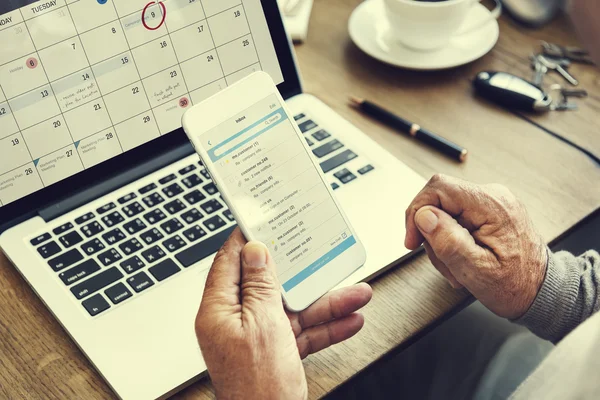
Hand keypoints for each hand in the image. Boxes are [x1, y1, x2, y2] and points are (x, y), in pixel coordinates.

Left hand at [195, 229, 372, 399]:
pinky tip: (350, 319)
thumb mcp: (264, 325)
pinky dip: (325, 326)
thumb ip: (260, 286)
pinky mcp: (276, 353)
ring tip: (356, 292)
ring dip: (325, 302)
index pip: (230, 262)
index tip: (265, 221)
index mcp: (220, 311)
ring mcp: (257, 338)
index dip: (248, 239)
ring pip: (293, 308)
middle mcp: (236, 322)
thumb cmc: (258, 387)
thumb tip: (256, 251)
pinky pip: (302, 331)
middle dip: (303, 273)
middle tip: (319, 253)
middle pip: (269, 285)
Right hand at [405, 175, 546, 319]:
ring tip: (457, 267)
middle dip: (431, 233)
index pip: (438, 188)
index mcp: (492, 205)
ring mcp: (491, 202)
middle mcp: (493, 196)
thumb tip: (424, 215)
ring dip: (441, 241)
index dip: (417, 211)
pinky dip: (451, 239)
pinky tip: (462, 259)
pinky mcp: (488, 211)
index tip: (413, 240)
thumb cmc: (516, 285)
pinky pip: (456, 217)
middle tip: (442, 261)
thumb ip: (449, 241)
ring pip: (444, 211)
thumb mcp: (476, 271)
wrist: (542, 291)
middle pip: (439, 200)